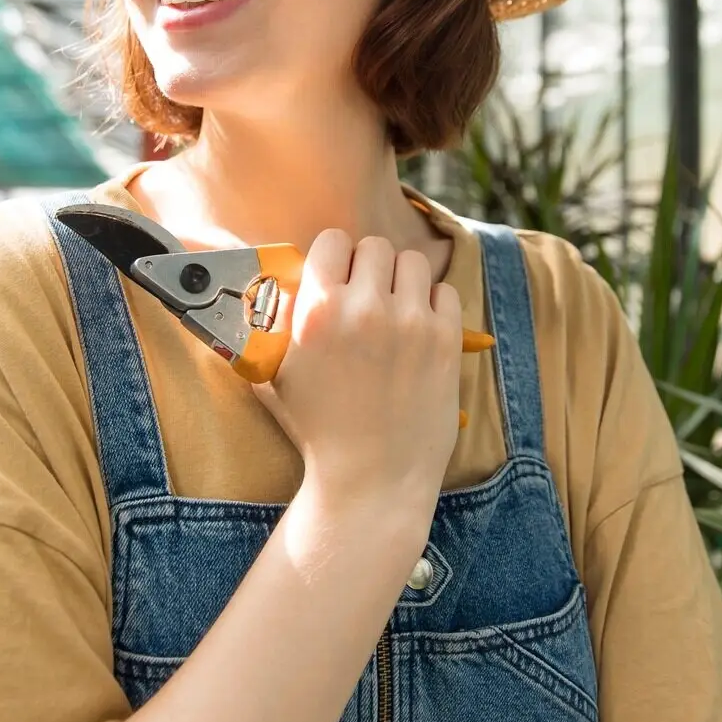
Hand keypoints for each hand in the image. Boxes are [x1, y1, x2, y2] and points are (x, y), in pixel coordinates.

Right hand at [253, 230, 461, 510]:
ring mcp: (410, 322)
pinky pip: (445, 292)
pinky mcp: (445, 340)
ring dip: (402, 281)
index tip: (337, 277)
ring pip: (412, 262)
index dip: (334, 258)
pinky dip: (432, 304)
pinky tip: (418, 331)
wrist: (370, 480)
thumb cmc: (318, 430)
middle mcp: (365, 309)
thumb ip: (276, 323)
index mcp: (317, 311)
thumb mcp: (276, 373)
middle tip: (366, 297)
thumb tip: (279, 282)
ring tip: (395, 311)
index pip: (332, 241)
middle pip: (374, 247)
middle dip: (368, 268)